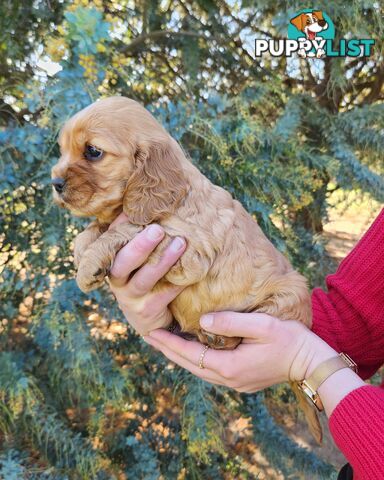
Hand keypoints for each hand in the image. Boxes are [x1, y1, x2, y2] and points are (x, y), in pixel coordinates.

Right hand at [108, 213, 186, 334]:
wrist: (148, 317)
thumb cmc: (144, 276)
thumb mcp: (138, 257)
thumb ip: (136, 233)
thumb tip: (146, 203)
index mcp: (112, 262)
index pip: (110, 242)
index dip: (119, 227)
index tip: (133, 212)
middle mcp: (117, 280)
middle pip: (123, 262)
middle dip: (140, 246)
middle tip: (158, 229)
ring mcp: (130, 298)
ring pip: (145, 279)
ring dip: (163, 260)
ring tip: (181, 243)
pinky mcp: (146, 312)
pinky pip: (164, 295)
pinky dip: (177, 282)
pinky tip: (191, 269)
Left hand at [144, 311, 336, 391]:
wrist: (311, 362)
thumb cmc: (289, 340)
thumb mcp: (261, 326)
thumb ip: (230, 322)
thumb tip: (201, 322)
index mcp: (229, 366)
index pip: (189, 354)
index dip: (168, 343)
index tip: (151, 333)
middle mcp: (228, 379)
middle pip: (190, 365)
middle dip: (168, 351)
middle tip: (149, 337)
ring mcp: (236, 382)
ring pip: (199, 369)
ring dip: (181, 356)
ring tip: (165, 343)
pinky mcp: (242, 380)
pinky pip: (211, 370)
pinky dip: (196, 360)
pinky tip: (192, 350)